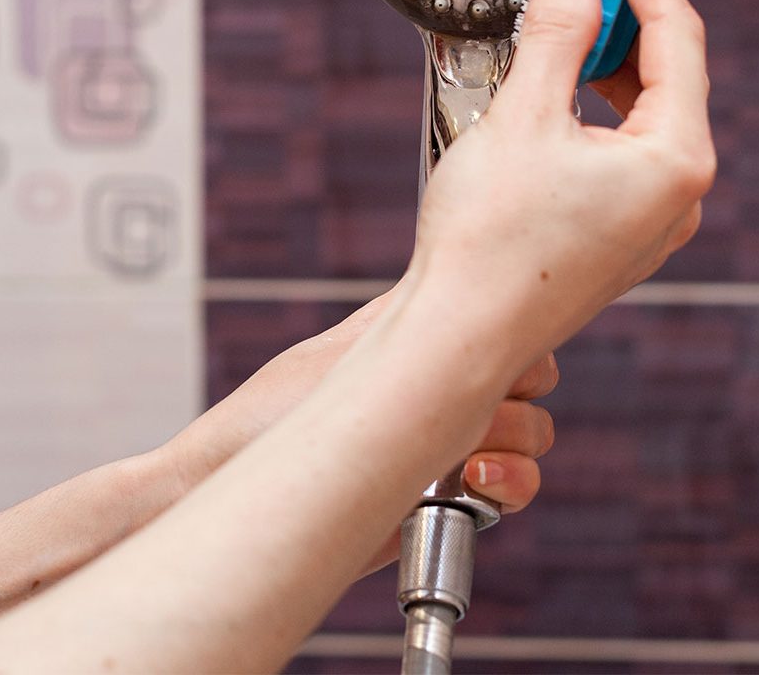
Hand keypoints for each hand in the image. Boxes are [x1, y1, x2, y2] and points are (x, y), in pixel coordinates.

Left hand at [163, 286, 556, 566]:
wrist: (226, 492)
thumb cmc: (267, 417)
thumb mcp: (342, 350)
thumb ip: (400, 315)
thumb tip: (454, 259)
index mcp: (422, 342)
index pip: (504, 324)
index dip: (514, 332)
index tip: (495, 350)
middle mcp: (445, 390)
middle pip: (531, 377)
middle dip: (520, 391)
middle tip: (479, 406)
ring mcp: (450, 443)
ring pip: (532, 433)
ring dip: (517, 441)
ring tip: (467, 455)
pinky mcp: (448, 499)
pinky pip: (514, 489)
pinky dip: (513, 483)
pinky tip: (476, 482)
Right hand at [412, 0, 714, 370]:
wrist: (457, 338)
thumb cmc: (490, 238)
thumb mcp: (522, 117)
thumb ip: (556, 36)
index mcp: (676, 160)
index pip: (678, 38)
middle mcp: (677, 195)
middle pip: (669, 76)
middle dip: (632, 12)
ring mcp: (649, 222)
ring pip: (644, 115)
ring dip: (611, 60)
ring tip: (575, 12)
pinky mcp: (616, 236)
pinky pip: (621, 151)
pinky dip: (598, 108)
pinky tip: (562, 87)